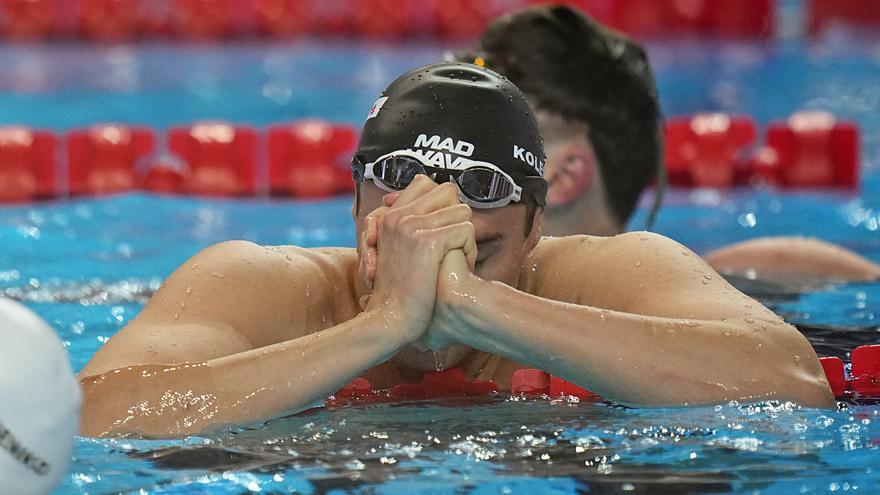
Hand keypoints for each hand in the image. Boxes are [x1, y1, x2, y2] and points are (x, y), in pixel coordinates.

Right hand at [359, 176, 476, 342]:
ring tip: (451, 262)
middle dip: (456, 216)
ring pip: (462, 210)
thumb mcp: (398, 252)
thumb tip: (443, 205)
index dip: (443, 203)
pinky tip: (456, 269)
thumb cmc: (401, 291)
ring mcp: (411, 226)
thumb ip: (414, 227)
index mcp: (391, 216)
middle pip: (448, 191)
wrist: (391, 319)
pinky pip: (467, 230)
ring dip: (465, 237)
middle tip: (451, 246)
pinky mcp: (428, 241)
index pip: (426, 183)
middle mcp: (399, 215)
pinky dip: (469, 251)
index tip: (441, 230)